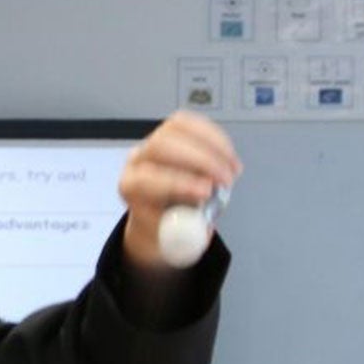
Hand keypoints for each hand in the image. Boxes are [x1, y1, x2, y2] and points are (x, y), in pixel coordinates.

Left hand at [118, 112, 241, 273]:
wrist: (159, 213)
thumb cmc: (164, 226)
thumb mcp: (171, 240)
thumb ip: (184, 232)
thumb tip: (200, 224)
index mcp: (130, 188)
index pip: (148, 179)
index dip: (179, 183)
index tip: (205, 192)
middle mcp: (138, 160)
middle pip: (162, 146)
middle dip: (199, 160)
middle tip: (224, 179)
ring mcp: (153, 141)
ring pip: (178, 129)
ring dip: (212, 146)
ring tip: (233, 169)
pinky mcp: (171, 131)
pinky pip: (192, 124)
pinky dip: (215, 138)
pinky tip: (229, 156)